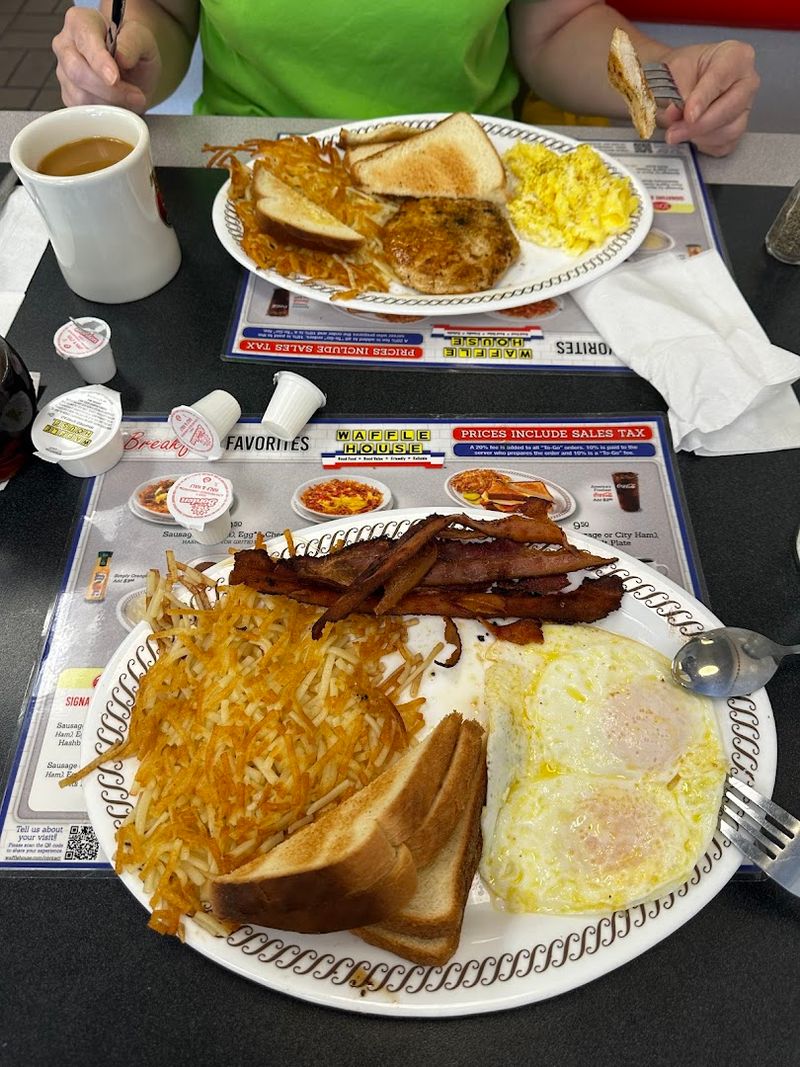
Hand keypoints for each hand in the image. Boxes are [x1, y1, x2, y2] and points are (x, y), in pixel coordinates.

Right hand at [53, 6, 161, 112]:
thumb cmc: (133, 49)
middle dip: (108, 90)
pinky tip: (118, 105)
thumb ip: (133, 43)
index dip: (99, 62)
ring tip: (132, 99)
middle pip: (77, 72)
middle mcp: (65, 44)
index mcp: (80, 22)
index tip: (114, 78)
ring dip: (110, 104)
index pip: (85, 42)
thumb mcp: (142, 39)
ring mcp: (63, 72)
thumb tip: (122, 57)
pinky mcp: (68, 95)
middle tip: (137, 96)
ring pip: (80, 96)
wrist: (133, 69)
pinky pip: (82, 111)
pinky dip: (104, 114)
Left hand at [657, 40, 759, 156]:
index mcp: (736, 56)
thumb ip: (677, 91)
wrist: (683, 78)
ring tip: (678, 132)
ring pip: (730, 130)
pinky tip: (692, 136)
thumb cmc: (685, 69)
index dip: (703, 100)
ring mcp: (746, 106)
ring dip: (700, 136)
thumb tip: (675, 114)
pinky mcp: (738, 127)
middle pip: (731, 108)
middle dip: (700, 124)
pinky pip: (725, 144)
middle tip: (674, 133)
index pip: (720, 79)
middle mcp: (747, 81)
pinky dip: (705, 144)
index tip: (688, 115)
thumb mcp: (675, 70)